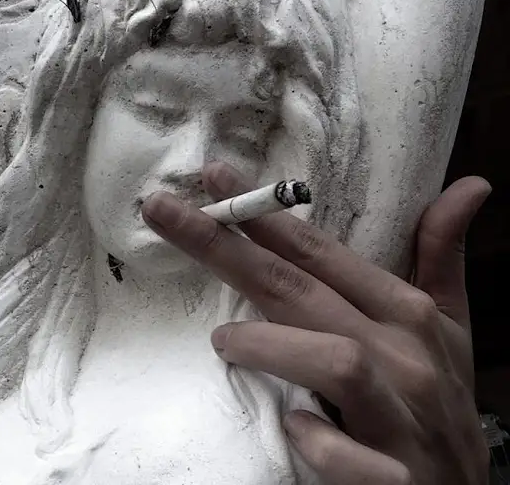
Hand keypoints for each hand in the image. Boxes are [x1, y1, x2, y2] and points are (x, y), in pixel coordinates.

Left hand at [141, 162, 490, 484]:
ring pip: (330, 359)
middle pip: (298, 289)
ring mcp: (398, 417)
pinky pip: (340, 452)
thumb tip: (469, 186)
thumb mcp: (451, 323)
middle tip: (163, 212)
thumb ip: (442, 255)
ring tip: (224, 340)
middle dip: (226, 247)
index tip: (214, 179)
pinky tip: (290, 424)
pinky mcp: (389, 478)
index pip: (320, 254)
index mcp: (408, 313)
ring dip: (266, 344)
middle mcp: (403, 354)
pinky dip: (310, 435)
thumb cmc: (442, 394)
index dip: (265, 215)